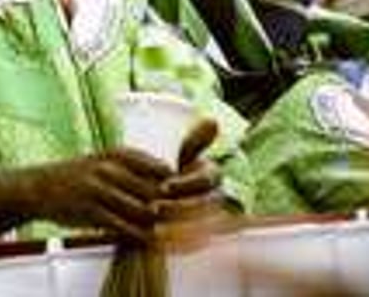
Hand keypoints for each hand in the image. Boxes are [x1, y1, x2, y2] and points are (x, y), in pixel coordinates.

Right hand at [29, 148, 172, 243]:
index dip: (175, 187)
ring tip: (164, 232)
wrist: (38, 187)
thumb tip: (172, 182)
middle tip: (177, 221)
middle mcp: (110, 168)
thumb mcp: (105, 161)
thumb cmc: (77, 177)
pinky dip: (139, 236)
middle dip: (169, 208)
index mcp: (118, 154)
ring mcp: (99, 189)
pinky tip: (145, 240)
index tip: (179, 200)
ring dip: (156, 224)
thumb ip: (135, 169)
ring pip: (143, 211)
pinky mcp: (90, 211)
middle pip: (156, 191)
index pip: (162, 170)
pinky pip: (125, 227)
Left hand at [154, 118, 226, 249]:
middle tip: (154, 207)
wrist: (159, 194)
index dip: (188, 183)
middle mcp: (214, 197)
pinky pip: (194, 245)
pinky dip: (179, 247)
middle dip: (179, 207)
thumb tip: (212, 121)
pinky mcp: (198, 237)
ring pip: (199, 226)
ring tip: (154, 229)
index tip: (165, 185)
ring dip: (177, 228)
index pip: (208, 180)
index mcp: (211, 176)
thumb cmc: (170, 170)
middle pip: (203, 205)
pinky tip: (162, 246)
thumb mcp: (180, 156)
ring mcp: (208, 219)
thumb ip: (194, 141)